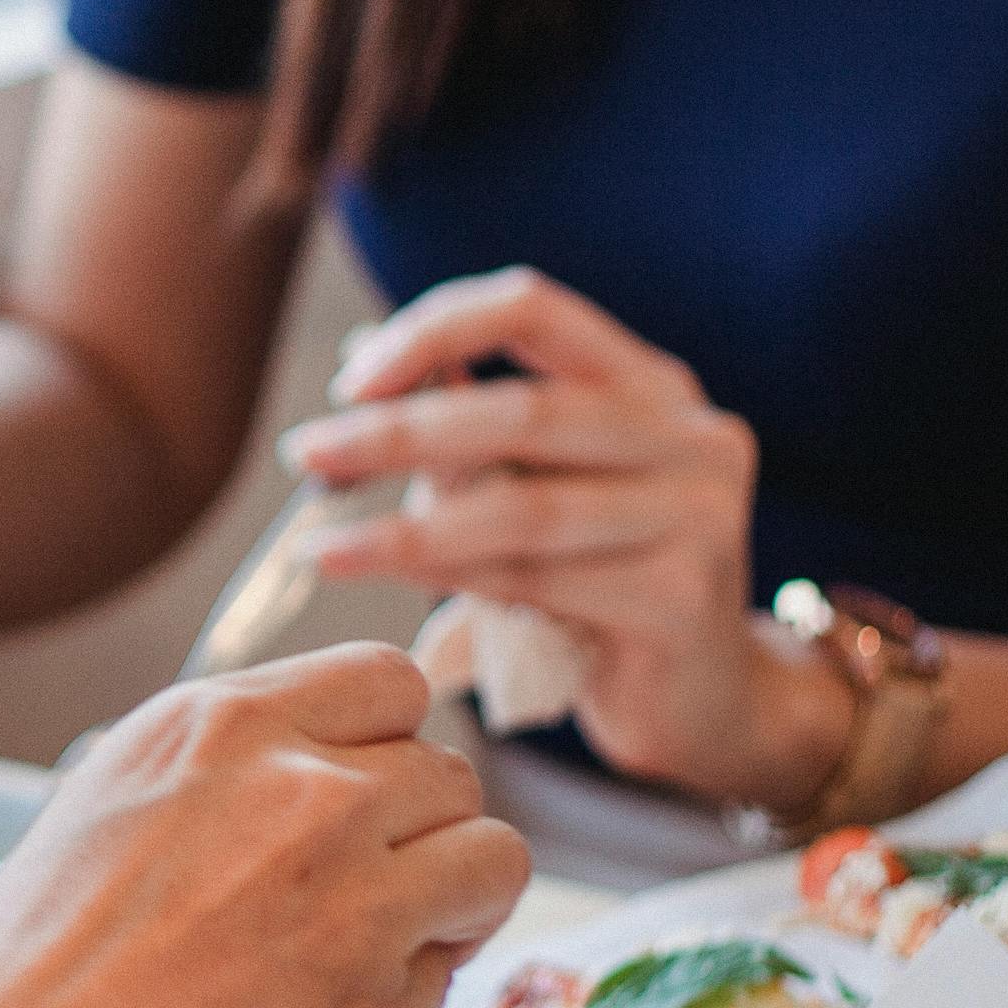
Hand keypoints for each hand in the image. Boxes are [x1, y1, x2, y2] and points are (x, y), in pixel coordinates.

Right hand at [0, 642, 526, 1007]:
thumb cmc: (27, 979)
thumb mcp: (112, 807)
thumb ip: (230, 779)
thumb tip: (327, 785)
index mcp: (222, 728)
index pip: (388, 680)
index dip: (388, 744)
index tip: (365, 794)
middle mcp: (304, 795)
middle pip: (452, 773)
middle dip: (422, 832)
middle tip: (361, 896)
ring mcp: (355, 900)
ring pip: (495, 860)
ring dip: (454, 905)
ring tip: (372, 953)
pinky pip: (447, 978)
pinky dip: (406, 1001)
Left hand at [275, 267, 854, 814]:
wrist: (701, 699)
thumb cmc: (601, 581)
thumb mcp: (541, 485)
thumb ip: (472, 423)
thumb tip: (361, 361)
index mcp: (651, 384)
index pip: (533, 309)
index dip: (433, 331)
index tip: (350, 382)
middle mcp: (692, 434)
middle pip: (522, 411)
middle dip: (397, 432)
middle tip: (305, 456)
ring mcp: (700, 516)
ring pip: (525, 508)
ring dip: (407, 526)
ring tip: (323, 545)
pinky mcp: (684, 600)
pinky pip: (540, 582)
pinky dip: (454, 579)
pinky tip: (396, 580)